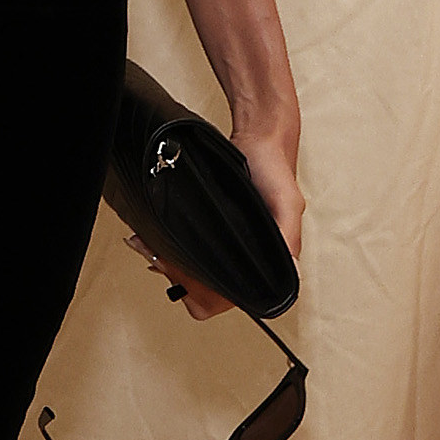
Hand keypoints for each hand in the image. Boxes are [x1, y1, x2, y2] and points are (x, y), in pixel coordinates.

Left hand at [129, 122, 304, 322]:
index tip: (182, 269)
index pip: (230, 299)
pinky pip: (187, 254)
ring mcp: (227, 250)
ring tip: (149, 247)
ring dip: (168, 265)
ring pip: (192, 277)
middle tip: (157, 256)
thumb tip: (290, 272)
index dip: (203, 292)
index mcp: (270, 265)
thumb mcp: (287, 203)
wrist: (260, 140)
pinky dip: (167, 250)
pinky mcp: (211, 235)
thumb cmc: (275, 170)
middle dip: (179, 278)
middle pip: (205, 294)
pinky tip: (151, 239)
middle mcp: (247, 263)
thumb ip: (287, 237)